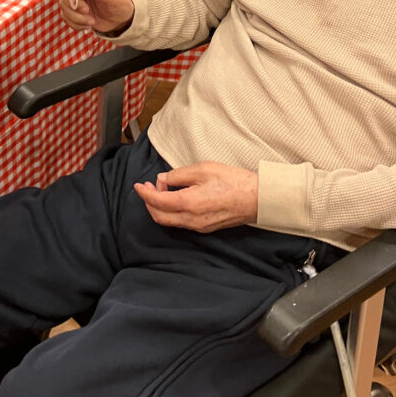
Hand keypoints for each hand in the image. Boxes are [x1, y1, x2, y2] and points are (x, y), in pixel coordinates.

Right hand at [58, 0, 134, 34]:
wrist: (120, 19)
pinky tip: (88, 23)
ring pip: (63, 4)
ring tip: (92, 21)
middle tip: (87, 11)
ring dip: (77, 17)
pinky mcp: (72, 7)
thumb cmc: (120, 3)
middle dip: (73, 4)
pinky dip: (76, 23)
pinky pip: (66, 16)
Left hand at [134, 162, 257, 231]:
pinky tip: (176, 198)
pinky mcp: (206, 227)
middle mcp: (191, 220)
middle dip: (149, 202)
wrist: (257, 198)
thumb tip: (163, 179)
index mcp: (189, 204)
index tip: (138, 185)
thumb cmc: (233, 181)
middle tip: (147, 187)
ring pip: (170, 221)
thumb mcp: (203, 169)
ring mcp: (199, 226)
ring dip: (160, 207)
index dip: (145, 194)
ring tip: (161, 189)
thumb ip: (179, 175)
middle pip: (160, 217)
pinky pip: (181, 223)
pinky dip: (172, 211)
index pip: (157, 202)